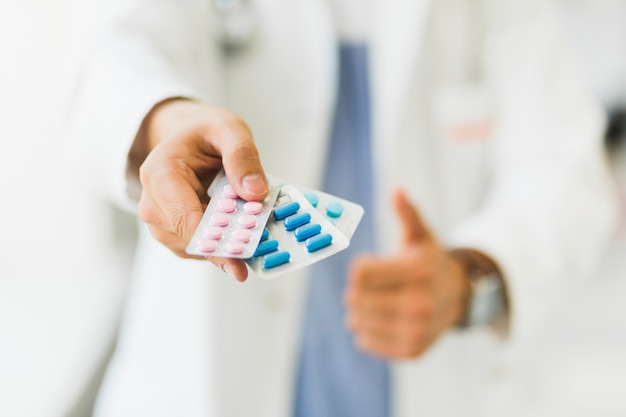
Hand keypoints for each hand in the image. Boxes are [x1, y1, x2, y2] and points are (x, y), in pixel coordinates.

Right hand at [136, 99, 268, 281]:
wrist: (189, 138)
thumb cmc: (205, 133)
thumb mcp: (229, 130)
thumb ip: (242, 157)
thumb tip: (254, 192)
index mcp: (160, 173)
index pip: (184, 218)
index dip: (213, 241)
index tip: (240, 257)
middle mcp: (153, 203)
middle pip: (190, 238)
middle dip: (226, 243)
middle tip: (258, 245)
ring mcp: (161, 222)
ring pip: (197, 248)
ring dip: (226, 244)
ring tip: (251, 229)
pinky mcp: (173, 234)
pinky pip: (200, 249)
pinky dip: (222, 244)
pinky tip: (239, 231)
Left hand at [344, 189, 469, 359]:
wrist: (458, 297)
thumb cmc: (429, 261)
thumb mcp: (420, 235)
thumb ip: (407, 213)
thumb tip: (397, 189)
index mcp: (418, 271)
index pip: (359, 274)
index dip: (359, 268)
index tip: (369, 267)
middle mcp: (420, 303)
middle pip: (354, 298)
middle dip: (356, 290)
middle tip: (371, 287)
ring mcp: (417, 330)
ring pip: (356, 322)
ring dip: (357, 311)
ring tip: (375, 303)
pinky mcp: (412, 350)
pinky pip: (366, 342)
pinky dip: (365, 332)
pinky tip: (380, 320)